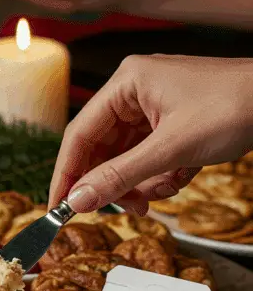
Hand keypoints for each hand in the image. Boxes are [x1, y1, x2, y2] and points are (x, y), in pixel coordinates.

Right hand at [49, 54, 252, 213]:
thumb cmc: (232, 107)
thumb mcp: (171, 150)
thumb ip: (120, 177)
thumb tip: (78, 200)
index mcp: (126, 83)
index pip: (80, 134)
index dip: (67, 174)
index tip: (58, 206)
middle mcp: (134, 92)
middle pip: (103, 150)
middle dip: (118, 182)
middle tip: (128, 207)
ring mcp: (153, 107)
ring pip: (128, 158)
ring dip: (144, 181)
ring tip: (167, 187)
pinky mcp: (171, 122)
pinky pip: (150, 157)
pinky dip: (162, 174)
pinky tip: (182, 175)